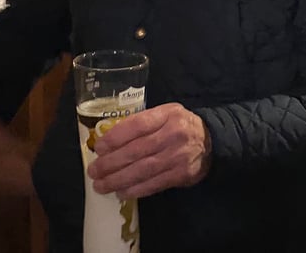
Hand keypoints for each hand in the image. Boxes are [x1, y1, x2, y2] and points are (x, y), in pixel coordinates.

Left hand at [87, 102, 211, 199]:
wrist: (211, 141)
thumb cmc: (181, 125)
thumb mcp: (165, 113)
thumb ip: (142, 121)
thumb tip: (109, 138)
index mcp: (167, 115)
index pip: (137, 125)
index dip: (115, 137)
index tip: (99, 148)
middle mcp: (173, 134)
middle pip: (136, 150)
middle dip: (111, 163)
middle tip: (93, 171)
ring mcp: (178, 156)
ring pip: (143, 170)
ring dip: (118, 179)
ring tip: (101, 185)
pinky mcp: (181, 174)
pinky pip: (154, 184)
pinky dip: (135, 189)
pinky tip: (121, 192)